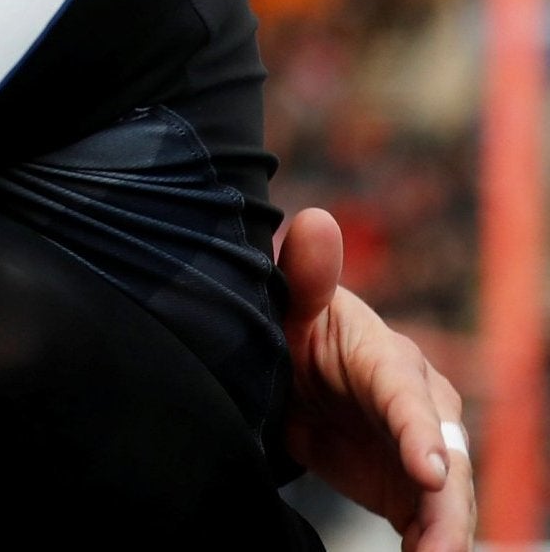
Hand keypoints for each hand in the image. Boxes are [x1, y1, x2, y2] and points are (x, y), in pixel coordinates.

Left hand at [280, 208, 472, 551]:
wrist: (294, 369)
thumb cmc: (297, 326)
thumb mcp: (293, 303)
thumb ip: (303, 273)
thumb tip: (313, 220)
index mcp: (389, 359)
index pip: (407, 396)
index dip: (420, 433)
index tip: (430, 472)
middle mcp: (421, 405)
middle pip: (444, 457)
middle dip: (448, 505)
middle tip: (443, 548)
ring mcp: (423, 448)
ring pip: (447, 497)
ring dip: (446, 534)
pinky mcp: (413, 485)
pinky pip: (429, 520)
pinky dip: (431, 544)